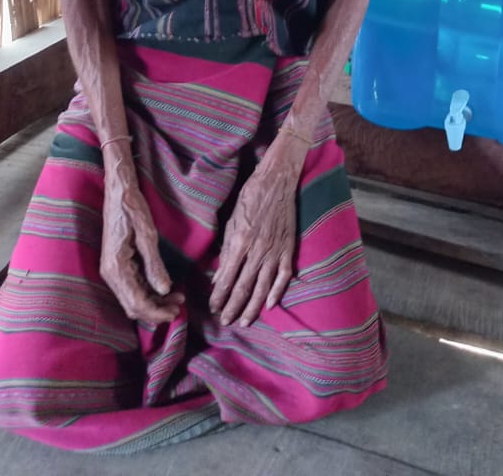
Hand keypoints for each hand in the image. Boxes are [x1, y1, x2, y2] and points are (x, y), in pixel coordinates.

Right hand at [101, 166, 183, 326]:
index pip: (137, 303)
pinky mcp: (117, 263)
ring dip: (154, 301)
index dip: (157, 312)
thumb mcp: (147, 234)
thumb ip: (154, 264)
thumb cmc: (133, 207)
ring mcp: (112, 269)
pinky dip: (148, 291)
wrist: (118, 189)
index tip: (176, 313)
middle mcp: (111, 273)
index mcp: (117, 268)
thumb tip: (165, 290)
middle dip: (156, 310)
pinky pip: (132, 285)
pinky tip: (164, 287)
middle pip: (133, 305)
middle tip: (180, 306)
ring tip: (177, 298)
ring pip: (132, 297)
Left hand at [209, 146, 301, 326]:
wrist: (276, 181)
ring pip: (263, 287)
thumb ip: (226, 251)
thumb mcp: (231, 222)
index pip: (227, 279)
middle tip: (226, 322)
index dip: (219, 296)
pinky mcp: (288, 248)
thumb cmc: (250, 198)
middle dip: (233, 307)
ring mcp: (275, 250)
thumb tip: (219, 277)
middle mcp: (257, 250)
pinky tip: (270, 304)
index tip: (214, 307)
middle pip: (244, 287)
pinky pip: (283, 275)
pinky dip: (277, 291)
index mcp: (240, 242)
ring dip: (253, 307)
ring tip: (244, 321)